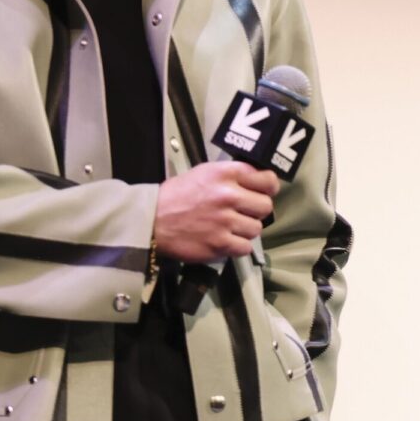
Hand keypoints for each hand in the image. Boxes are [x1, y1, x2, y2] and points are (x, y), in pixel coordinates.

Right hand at [154, 162, 278, 262]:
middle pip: (265, 206)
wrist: (151, 220)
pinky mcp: (219, 243)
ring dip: (246, 230)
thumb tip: (258, 181)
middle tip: (243, 213)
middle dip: (256, 211)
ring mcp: (224, 221)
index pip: (268, 180)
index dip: (268, 188)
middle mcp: (228, 195)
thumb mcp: (205, 173)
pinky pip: (245, 247)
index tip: (263, 192)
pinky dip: (237, 246)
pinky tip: (225, 240)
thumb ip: (232, 176)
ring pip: (256, 228)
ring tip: (230, 227)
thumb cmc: (176, 195)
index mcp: (226, 174)